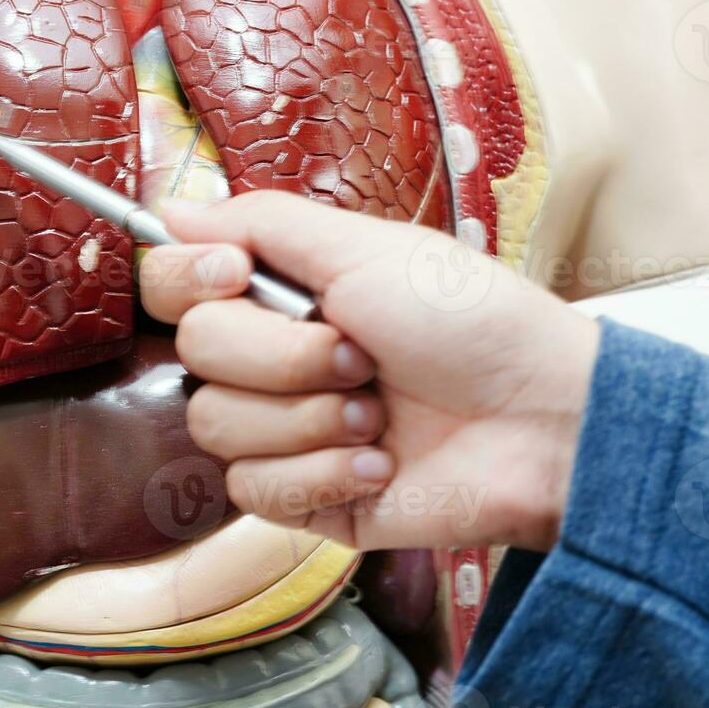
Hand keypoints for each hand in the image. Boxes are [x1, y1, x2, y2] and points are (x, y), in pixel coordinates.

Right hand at [139, 192, 600, 552]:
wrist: (538, 423)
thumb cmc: (472, 322)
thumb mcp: (368, 247)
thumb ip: (263, 223)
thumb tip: (169, 209)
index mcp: (283, 292)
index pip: (175, 284)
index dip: (188, 280)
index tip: (236, 274)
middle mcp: (273, 359)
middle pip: (196, 352)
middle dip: (283, 355)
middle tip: (360, 355)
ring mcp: (286, 431)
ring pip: (217, 426)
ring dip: (308, 418)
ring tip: (378, 415)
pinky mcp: (303, 498)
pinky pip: (253, 490)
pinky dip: (321, 474)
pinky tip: (379, 466)